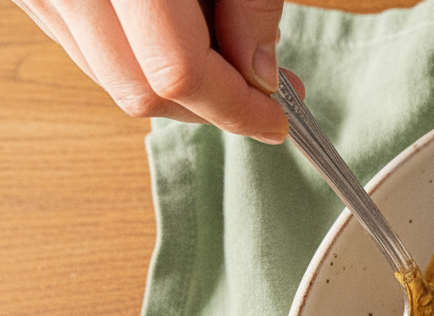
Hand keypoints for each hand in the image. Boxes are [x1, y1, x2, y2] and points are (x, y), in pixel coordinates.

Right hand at [14, 0, 298, 142]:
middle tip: (264, 98)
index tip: (277, 117)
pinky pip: (86, 49)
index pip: (178, 74)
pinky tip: (177, 35)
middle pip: (141, 92)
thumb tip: (262, 74)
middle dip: (210, 109)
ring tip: (227, 59)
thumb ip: (249, 6)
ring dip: (176, 89)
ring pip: (111, 80)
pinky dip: (139, 60)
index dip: (237, 107)